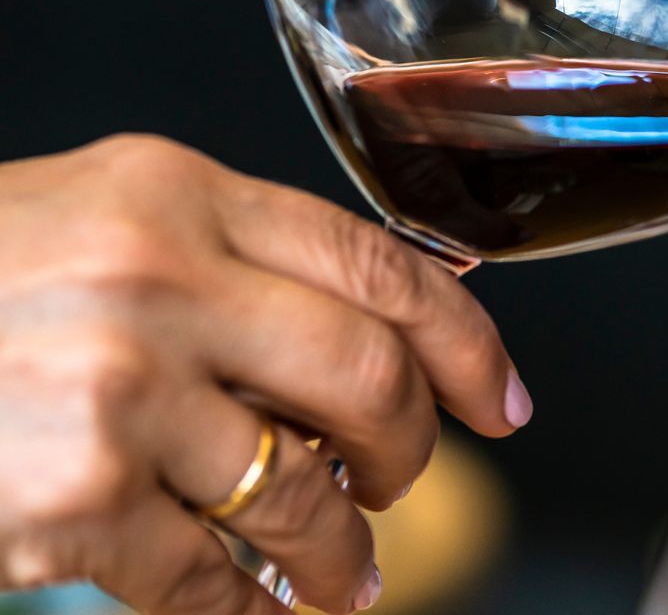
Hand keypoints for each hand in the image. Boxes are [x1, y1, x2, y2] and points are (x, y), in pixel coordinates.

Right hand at [0, 136, 528, 614]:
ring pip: (300, 487)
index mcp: (177, 192)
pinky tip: (257, 612)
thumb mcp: (100, 221)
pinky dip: (247, 608)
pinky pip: (205, 575)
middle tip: (402, 482)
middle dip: (410, 448)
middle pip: (369, 374)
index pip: (382, 263)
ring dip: (340, 549)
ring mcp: (112, 390)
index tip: (501, 399)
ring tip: (344, 573)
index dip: (468, 341)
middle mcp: (157, 277)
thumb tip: (372, 339)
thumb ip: (231, 259)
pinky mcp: (68, 499)